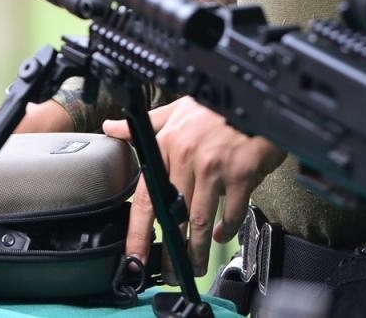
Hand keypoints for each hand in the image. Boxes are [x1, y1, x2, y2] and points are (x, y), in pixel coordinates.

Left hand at [102, 96, 285, 276]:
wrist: (254, 94)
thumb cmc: (216, 105)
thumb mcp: (176, 109)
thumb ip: (144, 125)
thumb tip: (111, 127)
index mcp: (168, 146)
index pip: (146, 196)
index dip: (138, 231)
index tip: (134, 255)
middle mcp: (187, 159)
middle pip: (174, 217)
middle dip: (171, 251)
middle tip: (170, 271)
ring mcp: (215, 169)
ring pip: (201, 221)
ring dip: (198, 248)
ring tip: (196, 265)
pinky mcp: (242, 175)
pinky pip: (232, 213)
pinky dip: (227, 229)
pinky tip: (223, 234)